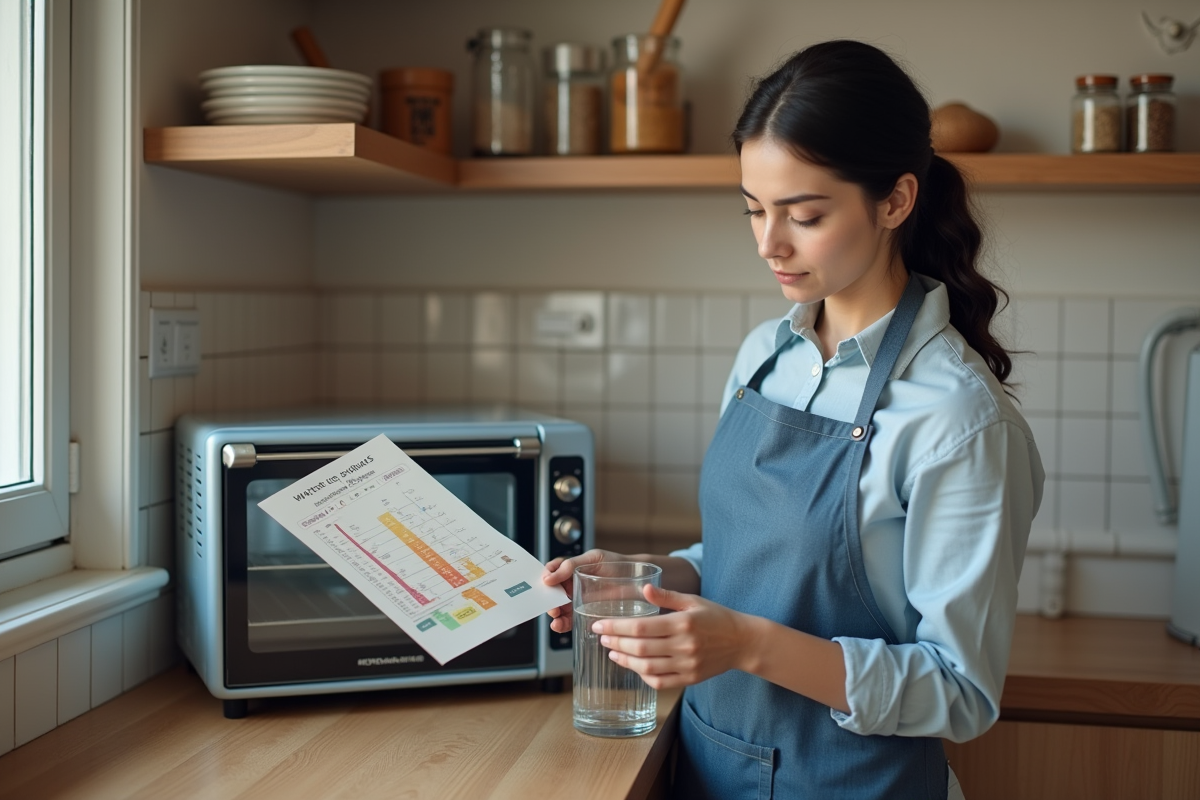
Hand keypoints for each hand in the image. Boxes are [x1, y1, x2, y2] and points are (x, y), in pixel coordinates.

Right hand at [540, 549, 627, 633]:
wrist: (637, 579)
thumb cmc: (617, 564)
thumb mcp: (593, 559)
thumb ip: (571, 565)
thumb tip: (549, 576)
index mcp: (571, 570)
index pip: (552, 573)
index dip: (546, 577)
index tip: (546, 582)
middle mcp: (572, 586)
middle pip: (552, 594)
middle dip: (548, 600)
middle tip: (552, 605)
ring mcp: (578, 601)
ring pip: (559, 609)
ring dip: (554, 615)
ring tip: (556, 617)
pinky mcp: (585, 614)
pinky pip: (569, 620)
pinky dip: (562, 624)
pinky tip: (559, 625)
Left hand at [592, 584, 753, 689]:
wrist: (742, 641)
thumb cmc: (716, 617)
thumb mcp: (693, 600)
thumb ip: (667, 596)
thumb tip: (644, 588)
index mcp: (683, 623)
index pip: (641, 627)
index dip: (616, 627)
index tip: (599, 624)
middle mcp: (684, 645)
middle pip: (640, 648)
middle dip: (616, 642)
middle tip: (601, 636)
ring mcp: (687, 664)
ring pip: (648, 667)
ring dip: (626, 660)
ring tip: (612, 651)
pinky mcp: (690, 678)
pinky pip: (661, 681)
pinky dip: (643, 675)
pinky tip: (634, 665)